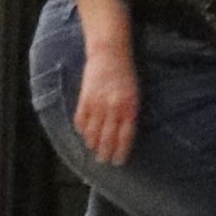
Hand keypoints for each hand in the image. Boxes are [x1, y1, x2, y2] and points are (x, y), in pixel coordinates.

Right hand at [75, 52, 140, 167]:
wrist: (109, 54)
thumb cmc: (126, 75)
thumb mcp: (134, 95)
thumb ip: (129, 115)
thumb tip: (122, 135)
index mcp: (129, 108)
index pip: (124, 137)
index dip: (120, 152)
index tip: (118, 161)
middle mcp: (113, 109)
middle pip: (107, 138)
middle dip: (105, 152)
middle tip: (103, 161)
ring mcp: (97, 104)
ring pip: (92, 132)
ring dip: (92, 144)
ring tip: (93, 150)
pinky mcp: (84, 99)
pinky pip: (81, 121)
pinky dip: (82, 130)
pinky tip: (85, 134)